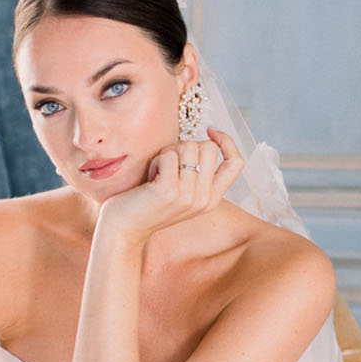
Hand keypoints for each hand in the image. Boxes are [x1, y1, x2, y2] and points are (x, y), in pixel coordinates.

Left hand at [98, 127, 244, 241]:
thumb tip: (207, 137)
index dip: (227, 141)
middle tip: (168, 164)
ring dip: (168, 153)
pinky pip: (169, 155)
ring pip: (189, 147)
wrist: (124, 230)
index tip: (210, 130)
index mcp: (212, 199)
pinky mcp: (170, 190)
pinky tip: (149, 178)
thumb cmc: (147, 204)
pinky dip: (156, 160)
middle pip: (208, 147)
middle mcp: (204, 199)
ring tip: (157, 173)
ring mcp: (189, 195)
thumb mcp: (182, 191)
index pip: (236, 163)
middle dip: (185, 146)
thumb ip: (197, 172)